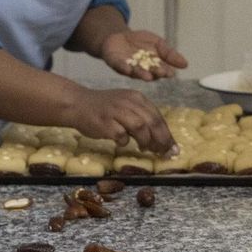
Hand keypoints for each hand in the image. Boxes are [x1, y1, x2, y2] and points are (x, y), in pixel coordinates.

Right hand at [60, 86, 176, 154]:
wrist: (78, 104)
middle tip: (164, 153)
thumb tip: (161, 140)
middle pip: (152, 122)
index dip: (167, 134)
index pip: (158, 117)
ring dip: (146, 141)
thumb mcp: (126, 106)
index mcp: (137, 98)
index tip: (173, 148)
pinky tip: (122, 144)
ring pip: (140, 126)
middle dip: (162, 140)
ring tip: (145, 149)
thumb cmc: (104, 109)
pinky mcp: (105, 122)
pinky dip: (124, 142)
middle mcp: (128, 102)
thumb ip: (142, 118)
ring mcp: (116, 111)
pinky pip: (121, 135)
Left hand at [100, 29, 188, 80]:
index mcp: (152, 67)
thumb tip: (186, 65)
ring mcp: (128, 68)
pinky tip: (127, 68)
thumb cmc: (140, 42)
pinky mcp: (116, 63)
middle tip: (160, 73)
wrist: (118, 36)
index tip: (171, 73)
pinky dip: (123, 67)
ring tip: (147, 76)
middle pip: (149, 73)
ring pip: (135, 72)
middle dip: (154, 73)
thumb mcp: (158, 43)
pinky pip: (120, 66)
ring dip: (141, 74)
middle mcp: (141, 70)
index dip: (165, 71)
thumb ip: (170, 53)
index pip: (161, 70)